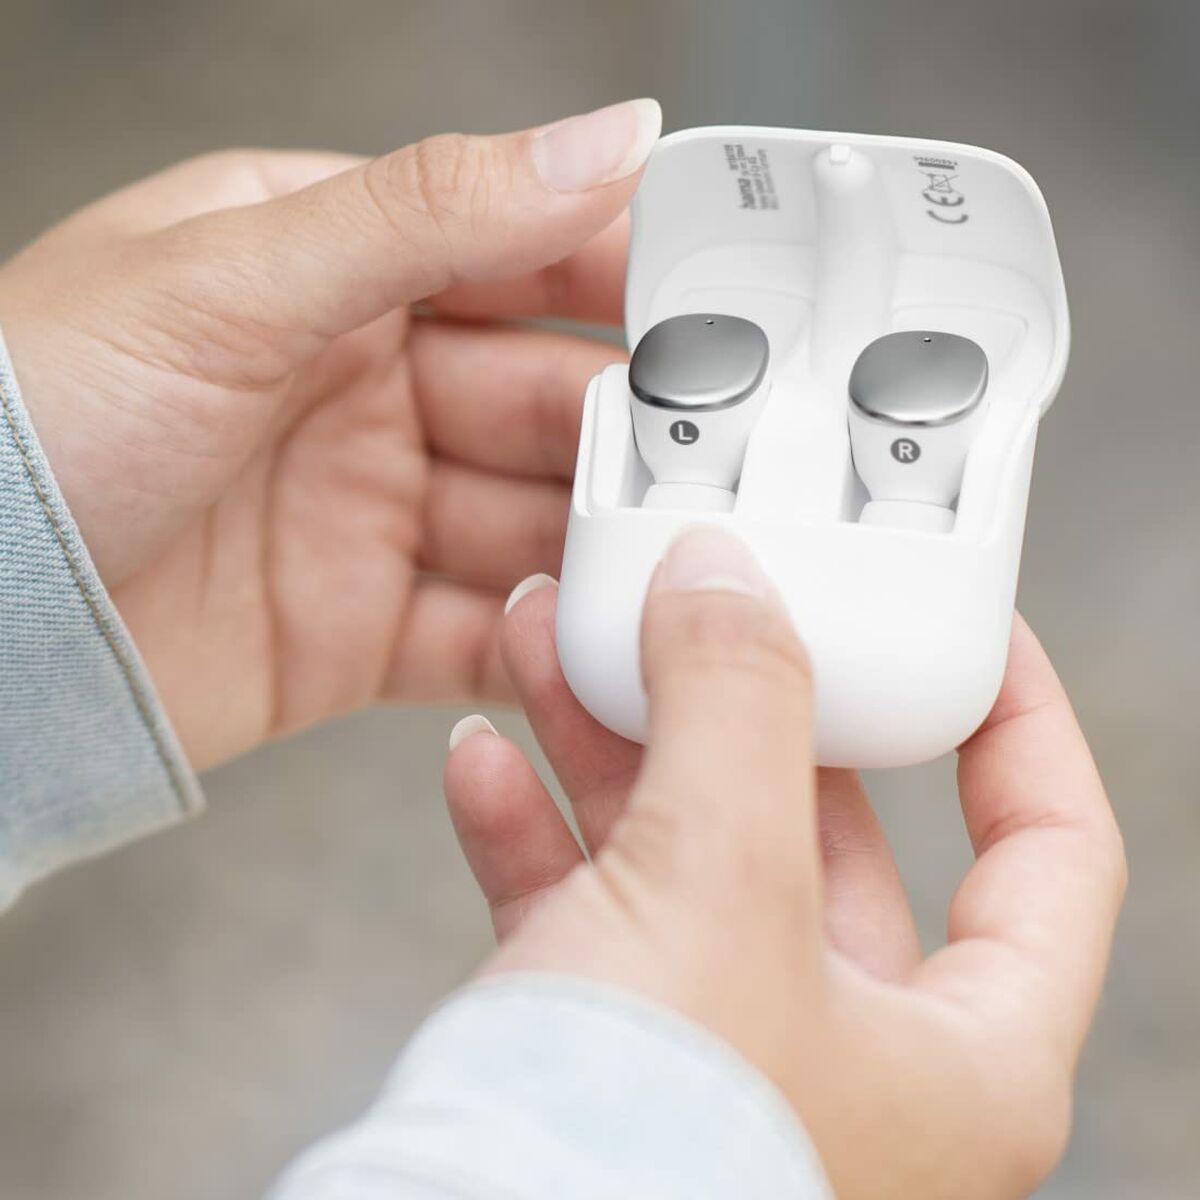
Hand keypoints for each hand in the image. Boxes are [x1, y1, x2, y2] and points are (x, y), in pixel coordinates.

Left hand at [0, 99, 660, 767]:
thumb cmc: (37, 418)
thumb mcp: (233, 280)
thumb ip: (433, 211)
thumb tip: (606, 136)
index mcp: (331, 273)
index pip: (516, 255)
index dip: (623, 277)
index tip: (725, 306)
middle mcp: (362, 391)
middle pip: (540, 401)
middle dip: (627, 430)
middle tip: (720, 458)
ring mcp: (367, 515)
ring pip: (528, 525)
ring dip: (598, 545)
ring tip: (672, 561)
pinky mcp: (360, 629)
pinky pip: (483, 633)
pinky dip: (539, 644)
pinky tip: (583, 642)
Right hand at [444, 527, 1125, 1198]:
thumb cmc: (644, 1153)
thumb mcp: (721, 885)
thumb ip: (738, 704)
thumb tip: (724, 574)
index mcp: (960, 1054)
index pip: (1048, 849)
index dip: (1018, 720)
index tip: (963, 626)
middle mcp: (850, 1059)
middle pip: (823, 824)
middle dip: (745, 701)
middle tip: (703, 605)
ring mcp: (720, 1054)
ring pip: (682, 851)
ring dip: (613, 739)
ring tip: (559, 642)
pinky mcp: (604, 1057)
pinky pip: (581, 910)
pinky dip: (535, 826)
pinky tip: (483, 759)